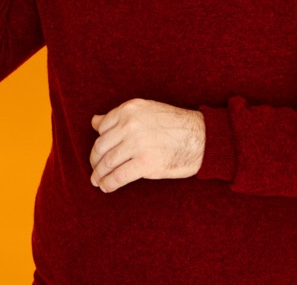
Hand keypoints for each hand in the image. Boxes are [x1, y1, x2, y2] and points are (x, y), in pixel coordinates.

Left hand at [90, 99, 204, 192]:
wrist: (202, 138)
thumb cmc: (174, 125)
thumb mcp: (146, 110)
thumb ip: (119, 116)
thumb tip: (95, 121)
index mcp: (129, 109)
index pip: (102, 127)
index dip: (98, 142)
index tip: (98, 152)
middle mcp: (130, 124)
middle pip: (101, 146)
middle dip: (95, 160)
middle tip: (94, 169)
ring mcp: (137, 143)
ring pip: (108, 162)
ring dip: (99, 174)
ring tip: (97, 180)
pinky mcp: (145, 163)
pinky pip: (119, 176)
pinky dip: (109, 183)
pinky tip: (106, 187)